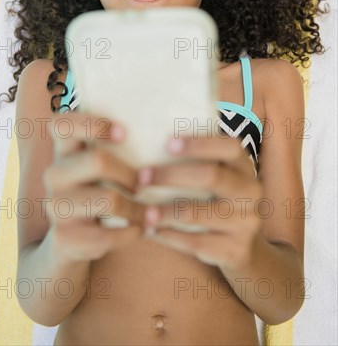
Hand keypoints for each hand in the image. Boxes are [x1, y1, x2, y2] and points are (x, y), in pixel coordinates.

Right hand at [44, 111, 145, 262]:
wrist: (71, 243)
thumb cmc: (98, 193)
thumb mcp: (98, 168)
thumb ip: (114, 147)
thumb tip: (160, 129)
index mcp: (64, 151)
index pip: (62, 124)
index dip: (91, 123)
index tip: (123, 133)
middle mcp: (55, 174)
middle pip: (98, 160)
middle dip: (130, 174)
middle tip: (145, 184)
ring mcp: (56, 206)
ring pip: (109, 199)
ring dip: (137, 208)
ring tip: (151, 213)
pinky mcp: (63, 237)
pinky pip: (107, 235)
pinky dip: (131, 233)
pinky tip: (139, 230)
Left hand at [136, 135, 262, 271]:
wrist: (242, 245)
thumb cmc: (215, 198)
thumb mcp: (217, 175)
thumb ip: (196, 159)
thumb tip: (148, 141)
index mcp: (243, 166)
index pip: (229, 147)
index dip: (200, 143)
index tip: (168, 143)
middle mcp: (251, 191)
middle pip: (210, 176)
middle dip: (170, 175)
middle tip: (141, 178)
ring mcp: (247, 222)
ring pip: (197, 214)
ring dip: (164, 212)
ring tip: (142, 212)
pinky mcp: (236, 250)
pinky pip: (196, 242)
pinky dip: (170, 236)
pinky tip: (152, 231)